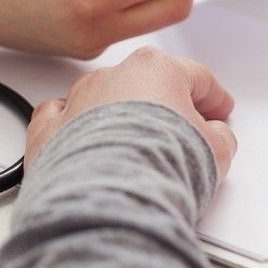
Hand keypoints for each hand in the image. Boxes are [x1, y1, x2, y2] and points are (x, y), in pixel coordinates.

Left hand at [24, 47, 236, 173]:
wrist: (110, 198)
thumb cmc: (158, 167)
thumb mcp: (216, 152)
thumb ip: (219, 137)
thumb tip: (215, 138)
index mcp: (154, 69)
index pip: (195, 76)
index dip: (213, 96)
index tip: (218, 110)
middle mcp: (110, 78)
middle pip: (145, 85)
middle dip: (163, 106)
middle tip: (181, 131)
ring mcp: (75, 102)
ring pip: (101, 99)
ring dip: (119, 117)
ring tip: (134, 148)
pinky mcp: (48, 132)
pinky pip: (60, 120)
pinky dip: (73, 129)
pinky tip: (85, 145)